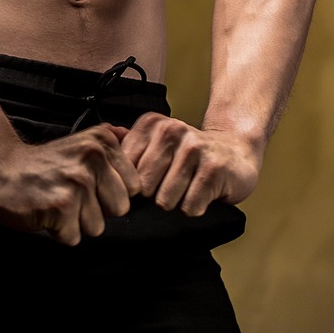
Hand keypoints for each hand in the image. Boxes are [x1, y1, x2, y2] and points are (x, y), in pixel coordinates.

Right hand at [0, 124, 140, 245]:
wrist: (1, 169)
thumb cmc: (44, 163)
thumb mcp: (80, 141)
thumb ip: (109, 139)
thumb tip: (131, 135)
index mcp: (103, 142)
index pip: (134, 187)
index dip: (111, 192)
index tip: (89, 183)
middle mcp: (93, 158)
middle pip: (120, 208)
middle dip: (97, 209)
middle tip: (72, 194)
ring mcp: (77, 182)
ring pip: (97, 226)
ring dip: (76, 221)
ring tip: (58, 201)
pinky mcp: (61, 206)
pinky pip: (74, 237)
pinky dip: (59, 231)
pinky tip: (47, 211)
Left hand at [120, 115, 261, 215]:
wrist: (236, 151)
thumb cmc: (191, 156)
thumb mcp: (158, 146)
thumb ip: (129, 154)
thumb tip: (97, 170)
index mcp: (151, 124)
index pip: (124, 169)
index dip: (133, 186)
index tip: (147, 185)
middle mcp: (171, 131)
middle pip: (143, 188)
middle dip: (155, 195)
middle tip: (171, 186)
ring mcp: (193, 148)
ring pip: (165, 200)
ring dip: (177, 202)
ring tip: (187, 187)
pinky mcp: (213, 168)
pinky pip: (189, 207)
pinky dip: (195, 207)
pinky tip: (202, 192)